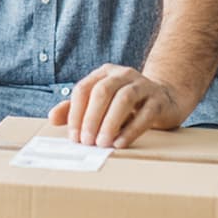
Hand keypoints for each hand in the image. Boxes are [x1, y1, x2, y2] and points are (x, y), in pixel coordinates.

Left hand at [47, 64, 183, 149]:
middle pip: (102, 91)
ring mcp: (143, 85)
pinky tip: (120, 143)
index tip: (73, 136)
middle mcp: (123, 74)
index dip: (75, 112)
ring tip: (102, 143)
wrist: (165, 99)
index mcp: (104, 73)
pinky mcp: (158, 100)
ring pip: (124, 99)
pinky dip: (131, 130)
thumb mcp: (100, 104)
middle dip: (91, 118)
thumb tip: (52, 118)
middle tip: (86, 142)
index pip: (84, 89)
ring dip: (110, 123)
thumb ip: (76, 109)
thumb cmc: (125, 104)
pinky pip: (145, 113)